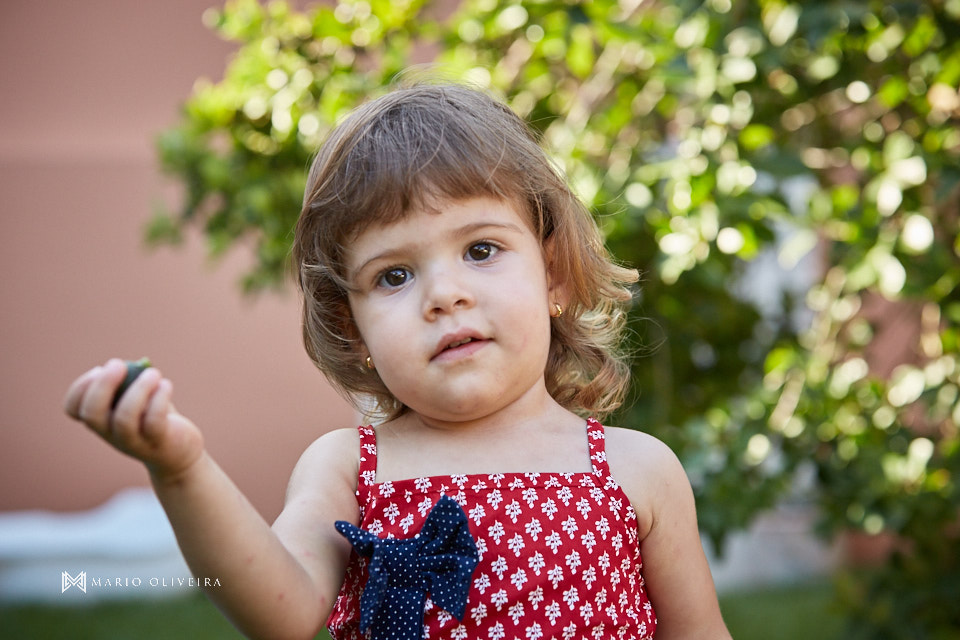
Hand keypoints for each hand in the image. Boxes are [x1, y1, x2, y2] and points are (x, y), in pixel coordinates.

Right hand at [64, 358, 203, 480]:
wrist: (179, 453)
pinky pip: (154, 421)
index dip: (80, 387)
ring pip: (124, 419)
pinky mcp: (158, 442)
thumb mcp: (140, 398)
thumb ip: (133, 381)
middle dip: (103, 385)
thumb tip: (138, 365)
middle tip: (119, 364)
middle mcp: (111, 433)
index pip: (73, 409)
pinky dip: (159, 398)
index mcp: (101, 420)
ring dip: (138, 389)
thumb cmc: (154, 418)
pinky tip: (166, 385)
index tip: (98, 369)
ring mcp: (133, 441)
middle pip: (93, 414)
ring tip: (153, 373)